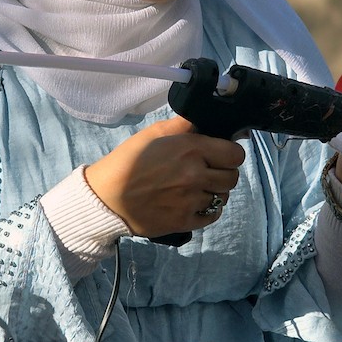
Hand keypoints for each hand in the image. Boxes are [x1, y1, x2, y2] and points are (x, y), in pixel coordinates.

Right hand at [84, 117, 244, 237]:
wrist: (106, 198)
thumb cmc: (128, 161)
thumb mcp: (154, 133)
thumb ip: (184, 125)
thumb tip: (209, 120)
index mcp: (191, 149)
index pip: (235, 154)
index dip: (229, 153)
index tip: (220, 154)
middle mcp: (195, 175)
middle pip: (232, 177)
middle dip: (223, 172)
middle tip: (208, 171)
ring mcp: (191, 201)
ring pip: (223, 197)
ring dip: (214, 191)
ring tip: (197, 187)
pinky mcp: (184, 221)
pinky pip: (212, 216)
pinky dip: (207, 209)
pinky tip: (193, 202)